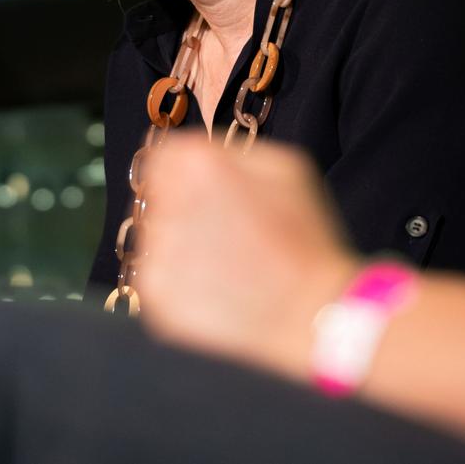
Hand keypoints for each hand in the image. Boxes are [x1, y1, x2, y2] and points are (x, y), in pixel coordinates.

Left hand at [136, 138, 360, 380]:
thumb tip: (200, 155)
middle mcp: (170, 204)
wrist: (309, 313)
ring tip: (225, 264)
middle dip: (181, 208)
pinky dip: (181, 283)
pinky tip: (218, 288)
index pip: (161, 157)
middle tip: (220, 231)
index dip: (182, 173)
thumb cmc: (304, 239)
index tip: (201, 190)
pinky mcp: (157, 295)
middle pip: (157, 197)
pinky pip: (158, 279)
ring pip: (155, 238)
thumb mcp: (284, 168)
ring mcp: (158, 253)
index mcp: (199, 165)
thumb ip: (232, 152)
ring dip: (180, 246)